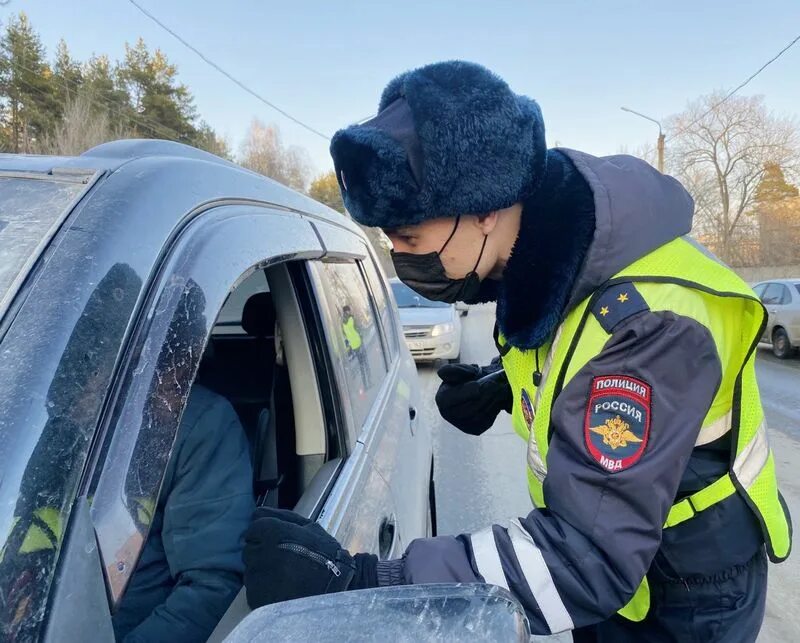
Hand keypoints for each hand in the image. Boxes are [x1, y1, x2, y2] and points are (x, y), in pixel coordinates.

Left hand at [243, 508, 377, 608]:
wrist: (334, 590)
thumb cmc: (324, 554)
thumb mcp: (309, 527)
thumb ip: (282, 516)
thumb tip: (257, 512)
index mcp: (271, 531)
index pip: (253, 528)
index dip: (266, 534)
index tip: (278, 542)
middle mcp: (259, 552)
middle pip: (249, 548)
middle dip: (262, 551)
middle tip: (283, 559)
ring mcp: (255, 576)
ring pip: (250, 568)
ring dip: (262, 569)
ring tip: (283, 575)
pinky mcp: (255, 597)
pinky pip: (253, 588)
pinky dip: (263, 587)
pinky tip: (280, 588)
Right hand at [435, 360, 511, 435]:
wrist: (482, 390)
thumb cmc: (469, 379)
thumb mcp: (462, 370)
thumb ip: (455, 370)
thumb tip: (445, 374)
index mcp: (442, 399)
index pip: (448, 399)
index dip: (463, 392)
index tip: (477, 385)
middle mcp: (449, 415)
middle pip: (465, 409)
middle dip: (481, 396)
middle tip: (493, 383)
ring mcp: (462, 425)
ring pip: (478, 415)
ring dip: (489, 401)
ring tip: (496, 389)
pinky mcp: (475, 429)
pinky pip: (486, 420)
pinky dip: (493, 409)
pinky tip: (495, 399)